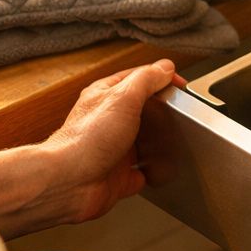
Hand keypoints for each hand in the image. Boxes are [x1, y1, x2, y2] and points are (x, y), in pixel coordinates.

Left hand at [43, 60, 184, 223]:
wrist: (70, 182)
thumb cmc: (86, 140)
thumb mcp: (123, 97)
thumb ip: (146, 80)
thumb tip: (165, 67)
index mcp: (105, 96)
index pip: (137, 78)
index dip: (161, 78)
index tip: (180, 85)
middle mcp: (107, 121)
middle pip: (142, 109)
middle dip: (162, 111)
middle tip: (179, 111)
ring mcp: (113, 149)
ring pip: (143, 141)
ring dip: (159, 142)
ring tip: (173, 139)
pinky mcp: (117, 175)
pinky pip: (141, 172)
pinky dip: (152, 171)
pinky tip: (159, 169)